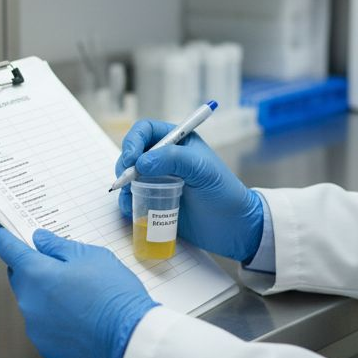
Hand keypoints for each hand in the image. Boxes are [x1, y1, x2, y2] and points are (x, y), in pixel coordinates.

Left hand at [0, 225, 158, 357]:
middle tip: (57, 263)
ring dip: (45, 294)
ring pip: (32, 302)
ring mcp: (35, 327)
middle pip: (20, 277)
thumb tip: (40, 240)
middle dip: (32, 267)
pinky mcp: (45, 346)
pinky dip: (53, 317)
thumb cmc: (113, 294)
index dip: (2, 238)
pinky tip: (77, 316)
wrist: (128, 339)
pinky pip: (43, 325)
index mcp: (36, 274)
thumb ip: (59, 246)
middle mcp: (28, 301)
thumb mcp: (91, 257)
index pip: (9, 250)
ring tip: (77, 294)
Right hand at [116, 120, 263, 262]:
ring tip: (130, 198)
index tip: (131, 158)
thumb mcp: (202, 169)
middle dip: (125, 164)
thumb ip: (173, 159)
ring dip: (125, 185)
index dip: (133, 140)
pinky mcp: (155, 201)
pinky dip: (128, 202)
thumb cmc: (224, 192)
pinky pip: (133, 197)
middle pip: (133, 152)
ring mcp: (159, 180)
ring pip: (130, 176)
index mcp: (178, 142)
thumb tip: (141, 162)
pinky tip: (134, 209)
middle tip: (126, 179)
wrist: (232, 227)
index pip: (146, 131)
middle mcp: (165, 158)